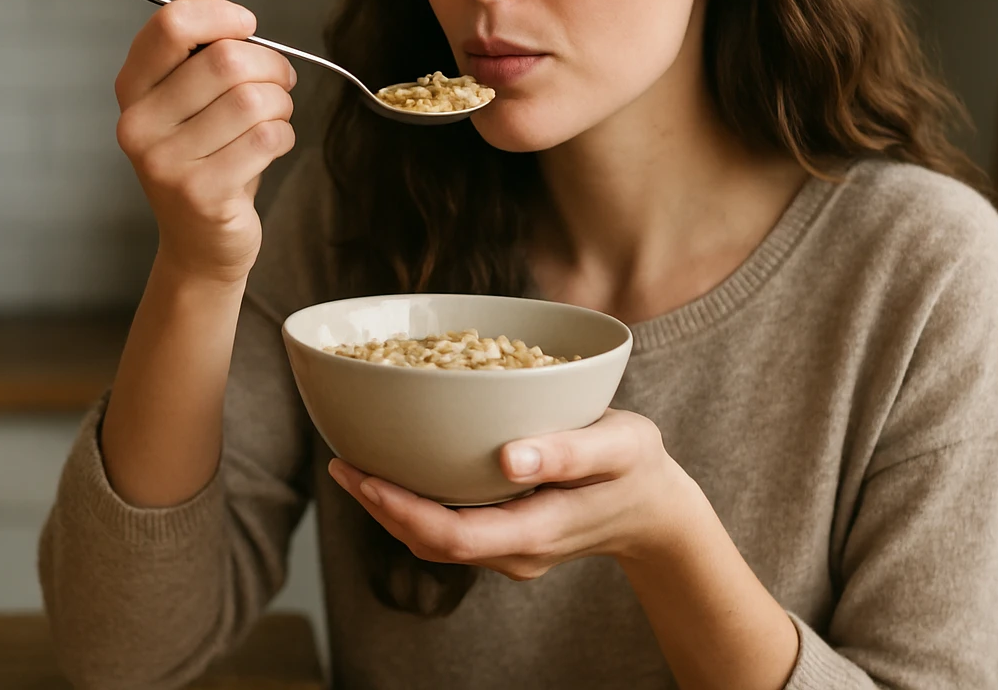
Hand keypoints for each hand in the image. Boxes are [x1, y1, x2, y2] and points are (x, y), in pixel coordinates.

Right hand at [114, 0, 298, 284]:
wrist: (201, 243)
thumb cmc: (204, 157)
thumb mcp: (193, 95)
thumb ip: (194, 38)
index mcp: (131, 89)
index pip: (171, 25)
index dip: (222, 16)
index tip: (247, 27)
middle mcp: (138, 125)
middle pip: (224, 60)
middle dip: (270, 65)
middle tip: (282, 80)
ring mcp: (165, 163)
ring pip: (253, 100)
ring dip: (282, 103)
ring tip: (276, 116)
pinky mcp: (201, 195)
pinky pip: (267, 139)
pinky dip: (285, 136)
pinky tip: (273, 145)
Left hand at [328, 409, 692, 580]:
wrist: (656, 510)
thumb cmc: (638, 469)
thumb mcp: (620, 448)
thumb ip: (570, 451)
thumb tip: (509, 458)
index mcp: (535, 532)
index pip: (451, 534)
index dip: (399, 509)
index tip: (363, 476)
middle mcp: (513, 550)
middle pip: (430, 541)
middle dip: (380, 507)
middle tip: (341, 463)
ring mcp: (508, 549)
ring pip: (434, 540)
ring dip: (391, 508)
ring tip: (353, 465)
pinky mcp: (505, 537)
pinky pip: (449, 529)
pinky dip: (415, 504)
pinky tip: (397, 471)